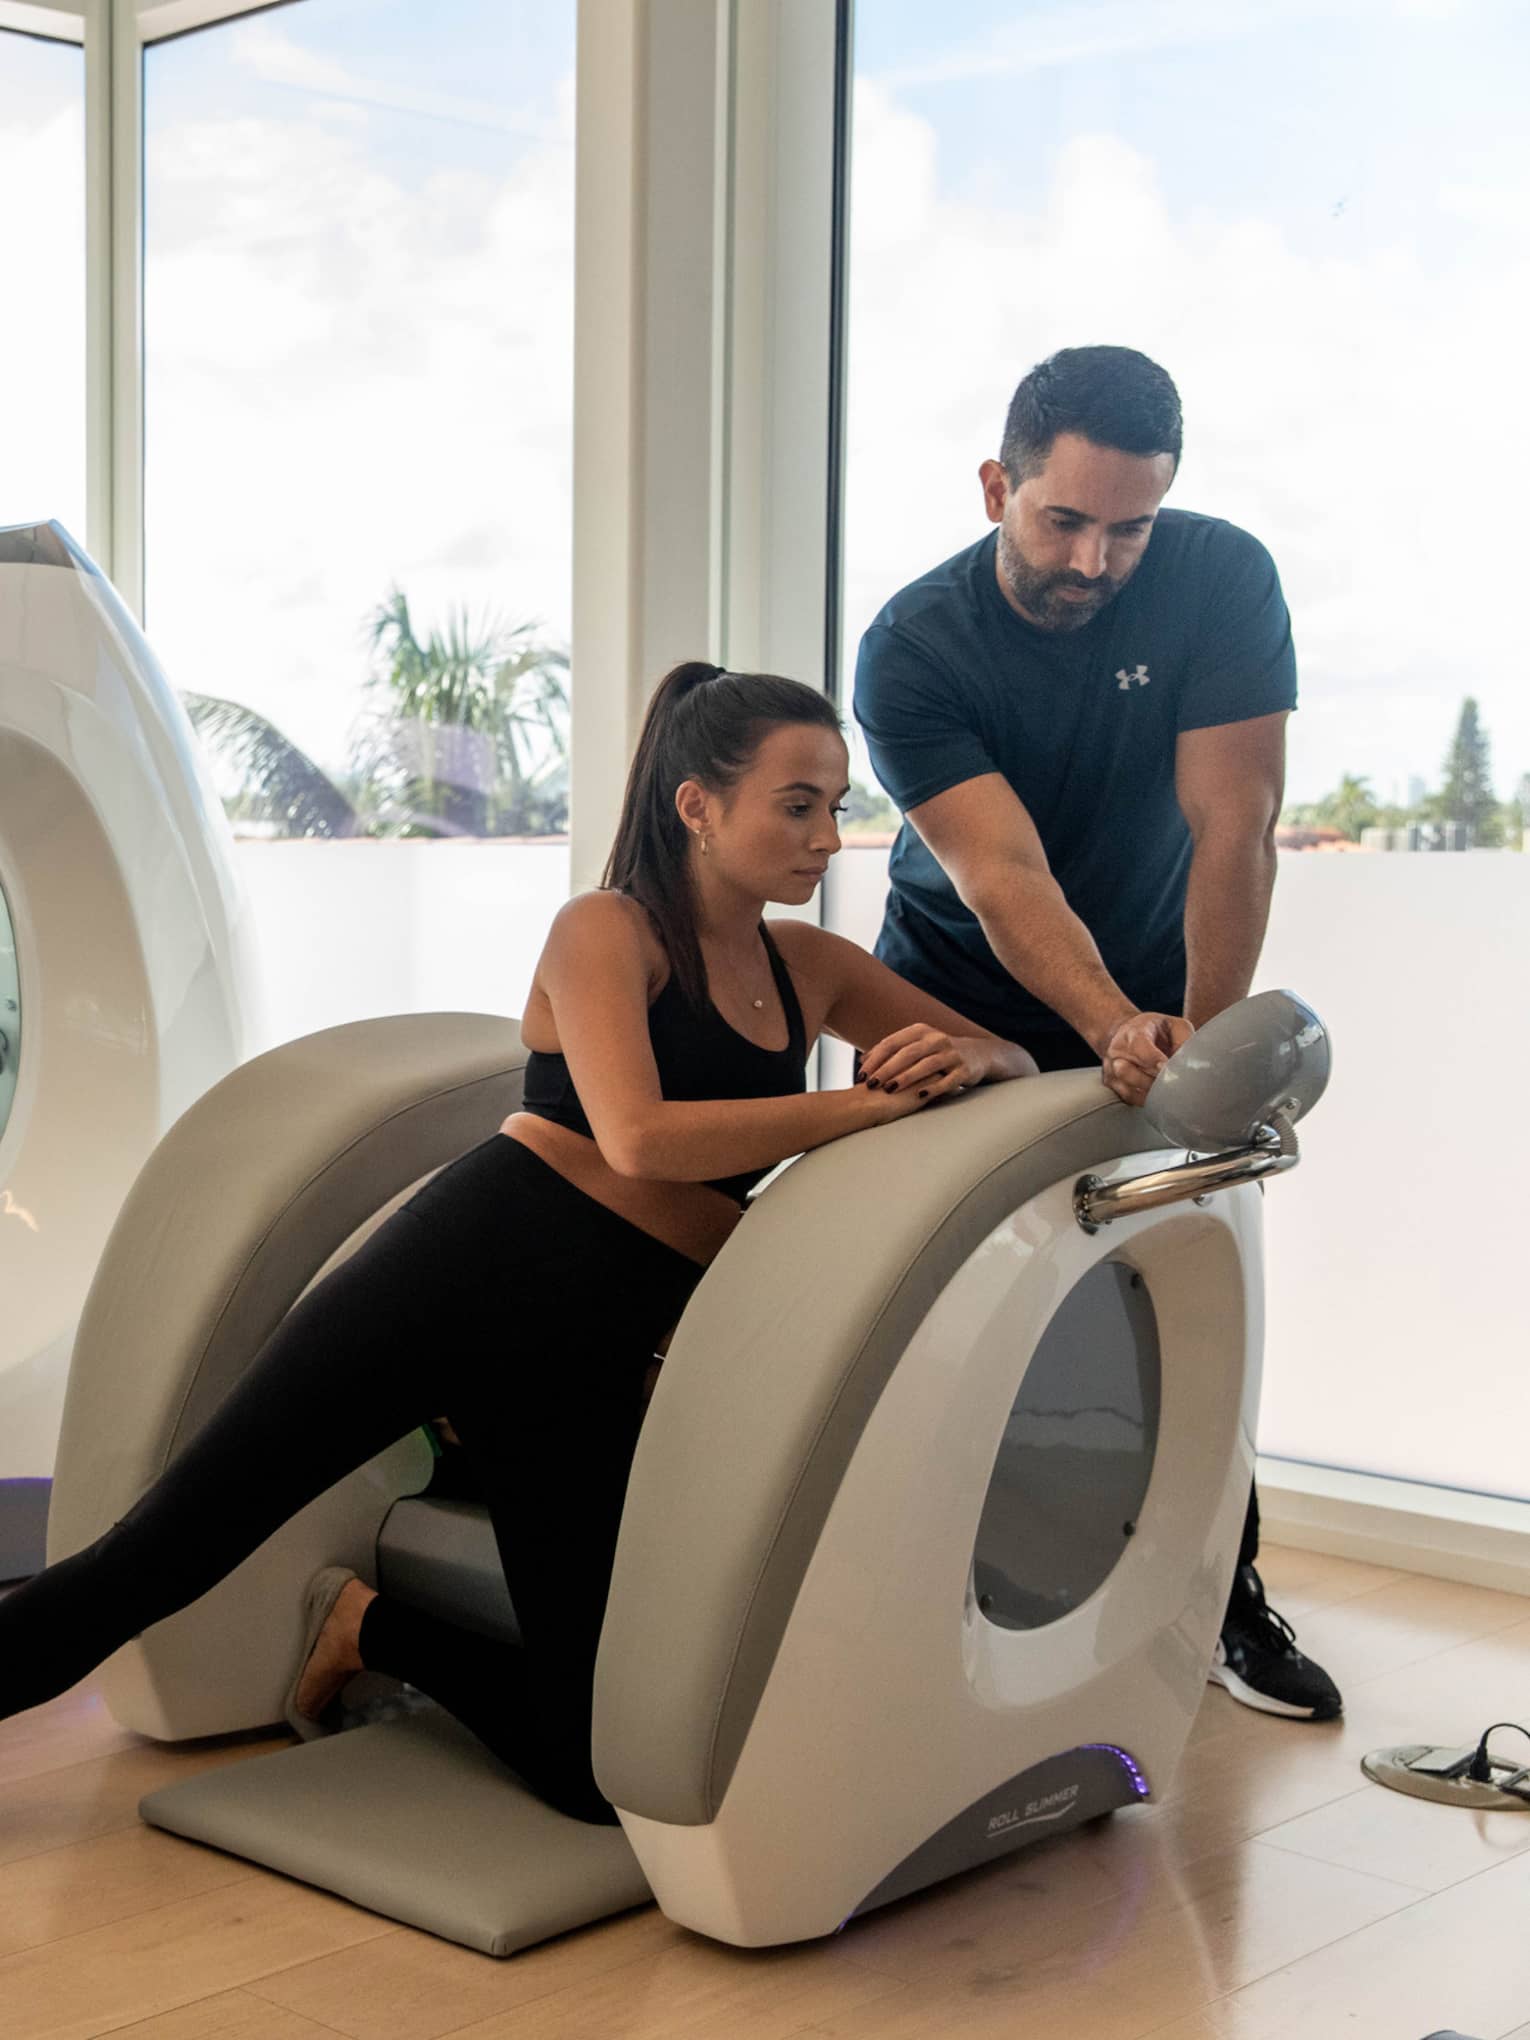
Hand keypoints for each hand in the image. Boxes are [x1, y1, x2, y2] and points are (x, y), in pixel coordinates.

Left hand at [856, 1024, 981, 1112]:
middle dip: (887, 1069)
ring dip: (906, 1077)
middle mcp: (936, 1039)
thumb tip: (862, 1061)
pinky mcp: (965, 1070)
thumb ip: (891, 1051)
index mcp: (921, 1031)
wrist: (978, 1054)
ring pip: (926, 1065)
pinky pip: (948, 1079)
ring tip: (890, 1089)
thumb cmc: (937, 1052)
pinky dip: (934, 1087)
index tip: (861, 1075)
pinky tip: (920, 1096)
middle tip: (872, 1084)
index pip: (892, 1042)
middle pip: (907, 1053)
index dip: (875, 1058)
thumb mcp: (917, 1045)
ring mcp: (952, 1054)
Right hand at [1099, 1012, 1192, 1107]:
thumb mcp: (1173, 1025)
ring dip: (1149, 1092)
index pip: (1139, 1046)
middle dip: (1151, 1079)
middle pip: (1127, 1071)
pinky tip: (1157, 1095)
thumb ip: (1184, 1039)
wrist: (1127, 1033)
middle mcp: (1117, 1051)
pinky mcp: (1113, 1084)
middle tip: (1169, 1081)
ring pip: (1127, 1088)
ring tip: (1165, 1089)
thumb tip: (1189, 1062)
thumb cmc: (1154, 1031)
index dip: (1153, 1059)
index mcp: (1133, 1033)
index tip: (1166, 1068)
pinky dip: (1144, 1100)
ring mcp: (1111, 1069)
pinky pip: (1128, 1099)